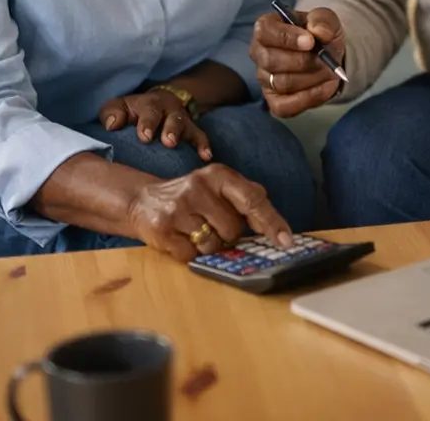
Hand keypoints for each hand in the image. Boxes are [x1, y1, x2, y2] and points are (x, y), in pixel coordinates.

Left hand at [99, 90, 211, 160]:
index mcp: (149, 105)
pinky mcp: (192, 131)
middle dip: (171, 129)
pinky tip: (206, 157)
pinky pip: (200, 136)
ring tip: (194, 151)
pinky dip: (204, 145)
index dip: (148, 123)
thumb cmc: (133, 111)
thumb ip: (112, 113)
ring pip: (188, 126)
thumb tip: (112, 125)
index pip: (149, 111)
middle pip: (172, 118)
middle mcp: (169, 110)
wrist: (159, 102)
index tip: (145, 137)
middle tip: (168, 141)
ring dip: (190, 138)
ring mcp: (182, 120)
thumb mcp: (119, 106)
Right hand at [126, 163, 293, 261]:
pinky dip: (190, 252)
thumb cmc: (191, 197)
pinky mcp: (163, 229)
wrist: (143, 200)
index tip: (286, 241)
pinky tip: (181, 237)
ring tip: (195, 229)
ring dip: (209, 245)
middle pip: (233, 229)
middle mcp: (198, 186)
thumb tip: (275, 224)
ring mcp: (179, 208)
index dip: (271, 221)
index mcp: (218, 174)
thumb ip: (246, 197)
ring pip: (213, 245)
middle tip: (212, 224)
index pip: (252, 199)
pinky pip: (191, 255)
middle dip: (228, 234)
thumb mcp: (218, 186)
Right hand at [250, 7, 345, 117]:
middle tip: (326, 60)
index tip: (311, 42)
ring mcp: (264, 79)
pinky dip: (310, 98)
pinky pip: (286, 106)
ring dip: (312, 78)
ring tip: (330, 71)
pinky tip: (326, 87)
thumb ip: (322, 21)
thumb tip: (320, 33)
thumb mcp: (325, 19)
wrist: (327, 55)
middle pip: (272, 61)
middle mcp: (259, 53)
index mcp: (265, 28)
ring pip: (282, 83)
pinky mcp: (274, 100)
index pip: (266, 33)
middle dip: (304, 61)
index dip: (288, 38)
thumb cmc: (319, 33)